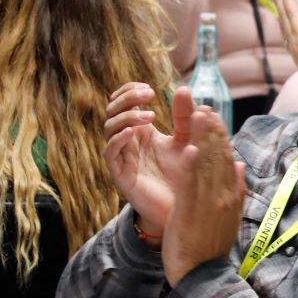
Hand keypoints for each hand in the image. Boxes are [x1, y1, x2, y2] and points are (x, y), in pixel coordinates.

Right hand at [103, 84, 197, 238]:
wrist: (185, 209)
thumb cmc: (185, 175)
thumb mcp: (189, 141)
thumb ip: (186, 118)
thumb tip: (184, 89)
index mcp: (142, 130)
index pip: (124, 102)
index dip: (130, 91)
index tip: (149, 88)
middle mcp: (128, 141)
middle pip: (113, 110)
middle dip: (127, 98)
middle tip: (148, 95)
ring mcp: (123, 157)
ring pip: (109, 128)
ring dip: (127, 117)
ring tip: (150, 116)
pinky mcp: (121, 174)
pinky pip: (110, 153)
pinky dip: (118, 139)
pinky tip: (133, 133)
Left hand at [161, 107, 245, 286]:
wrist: (203, 275)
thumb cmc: (211, 247)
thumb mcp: (229, 216)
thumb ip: (236, 190)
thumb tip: (241, 166)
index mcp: (230, 195)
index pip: (227, 159)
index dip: (220, 136)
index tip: (212, 117)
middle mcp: (223, 196)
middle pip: (218, 157)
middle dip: (211, 130)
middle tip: (204, 106)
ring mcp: (209, 204)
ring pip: (206, 166)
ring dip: (202, 139)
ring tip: (197, 116)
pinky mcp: (192, 212)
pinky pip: (192, 186)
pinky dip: (192, 167)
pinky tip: (189, 149)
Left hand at [271, 0, 297, 66]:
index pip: (292, 16)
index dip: (287, 2)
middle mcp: (295, 43)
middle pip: (286, 19)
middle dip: (281, 3)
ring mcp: (295, 49)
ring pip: (285, 26)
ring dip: (281, 11)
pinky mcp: (296, 54)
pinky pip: (286, 34)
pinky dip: (284, 24)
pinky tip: (283, 19)